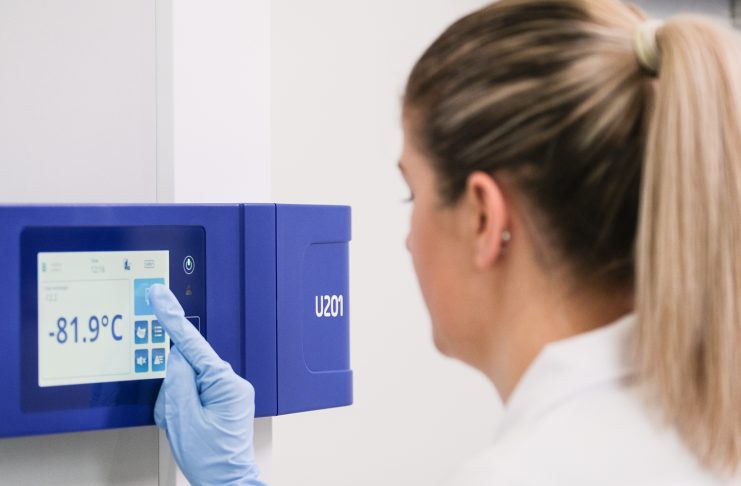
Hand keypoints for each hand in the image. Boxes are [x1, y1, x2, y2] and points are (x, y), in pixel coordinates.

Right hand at [148, 284, 265, 485]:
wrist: (227, 482)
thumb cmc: (211, 458)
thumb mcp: (183, 420)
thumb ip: (176, 382)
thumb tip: (174, 357)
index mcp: (225, 383)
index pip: (192, 344)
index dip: (171, 318)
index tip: (158, 296)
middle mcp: (231, 383)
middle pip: (186, 368)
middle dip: (173, 392)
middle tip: (176, 418)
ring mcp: (228, 392)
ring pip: (186, 383)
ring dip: (177, 406)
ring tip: (185, 430)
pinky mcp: (222, 401)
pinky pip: (192, 394)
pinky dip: (182, 410)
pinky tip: (187, 427)